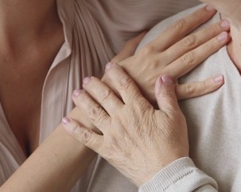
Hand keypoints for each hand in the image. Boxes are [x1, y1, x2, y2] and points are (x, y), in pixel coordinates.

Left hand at [63, 63, 187, 186]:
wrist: (165, 174)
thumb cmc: (172, 145)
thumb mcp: (175, 117)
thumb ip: (167, 95)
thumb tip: (163, 77)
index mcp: (138, 108)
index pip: (124, 84)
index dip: (116, 73)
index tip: (110, 65)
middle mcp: (121, 117)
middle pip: (104, 95)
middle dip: (95, 85)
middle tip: (87, 78)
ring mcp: (112, 133)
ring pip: (93, 112)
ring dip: (83, 101)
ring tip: (76, 93)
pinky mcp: (106, 149)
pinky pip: (86, 138)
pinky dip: (75, 129)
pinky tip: (66, 122)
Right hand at [108, 5, 228, 101]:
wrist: (107, 104)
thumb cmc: (112, 81)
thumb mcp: (120, 58)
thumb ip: (133, 43)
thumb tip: (145, 30)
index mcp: (149, 50)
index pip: (176, 29)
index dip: (193, 18)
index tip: (208, 9)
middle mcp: (158, 60)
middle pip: (188, 41)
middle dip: (208, 30)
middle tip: (227, 21)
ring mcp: (163, 78)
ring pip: (191, 59)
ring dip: (209, 48)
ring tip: (226, 39)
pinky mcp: (165, 97)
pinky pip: (189, 90)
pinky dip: (205, 85)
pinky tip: (220, 79)